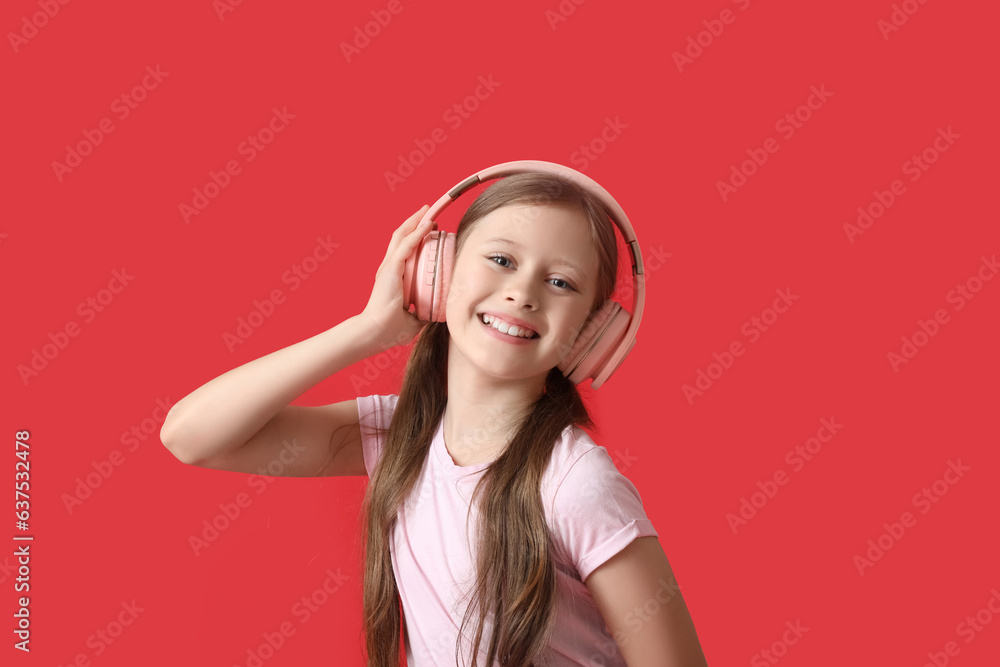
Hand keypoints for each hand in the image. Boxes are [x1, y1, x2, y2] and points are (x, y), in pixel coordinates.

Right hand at [359, 204, 434, 348]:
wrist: (376, 332)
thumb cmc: (390, 329)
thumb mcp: (413, 319)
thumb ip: (423, 312)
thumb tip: (437, 312)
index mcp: (392, 277)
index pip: (403, 250)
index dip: (415, 237)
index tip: (430, 229)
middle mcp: (388, 268)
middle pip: (401, 237)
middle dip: (414, 222)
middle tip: (428, 212)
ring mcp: (388, 266)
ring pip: (402, 235)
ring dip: (415, 221)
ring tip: (427, 210)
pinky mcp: (391, 268)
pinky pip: (406, 245)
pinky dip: (417, 233)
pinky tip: (428, 224)